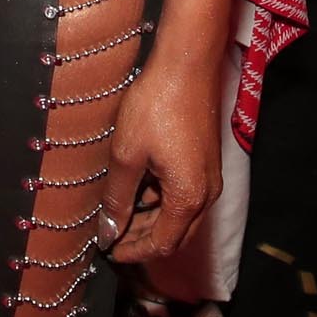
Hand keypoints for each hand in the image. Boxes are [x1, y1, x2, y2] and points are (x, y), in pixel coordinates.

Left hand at [101, 62, 220, 265]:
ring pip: (180, 216)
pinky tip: (136, 186)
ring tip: (117, 210)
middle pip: (174, 235)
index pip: (161, 244)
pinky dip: (160, 200)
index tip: (108, 250)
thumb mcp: (126, 155)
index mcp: (188, 198)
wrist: (187, 64)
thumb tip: (107, 232)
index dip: (133, 252)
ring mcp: (209, 177)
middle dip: (142, 239)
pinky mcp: (206, 161)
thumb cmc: (157, 105)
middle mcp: (206, 193)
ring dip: (150, 219)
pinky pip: (184, 194)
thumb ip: (117, 198)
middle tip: (110, 233)